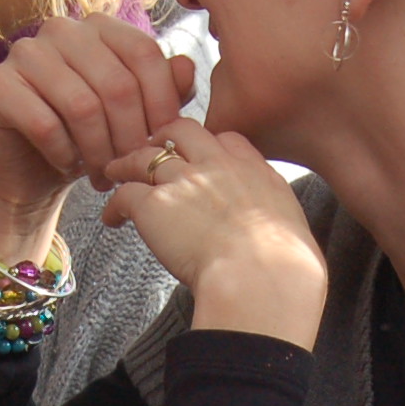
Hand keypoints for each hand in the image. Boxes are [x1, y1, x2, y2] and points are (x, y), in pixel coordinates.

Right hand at [0, 15, 197, 261]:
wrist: (32, 170)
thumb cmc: (89, 138)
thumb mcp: (137, 115)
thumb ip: (165, 90)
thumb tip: (188, 67)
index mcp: (98, 27)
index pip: (144, 54)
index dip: (161, 104)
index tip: (163, 144)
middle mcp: (60, 29)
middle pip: (116, 83)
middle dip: (130, 136)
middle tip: (130, 168)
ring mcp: (23, 52)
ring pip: (82, 106)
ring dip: (99, 151)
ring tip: (104, 175)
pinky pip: (44, 124)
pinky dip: (64, 154)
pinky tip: (70, 166)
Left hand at [100, 122, 327, 349]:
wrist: (262, 275)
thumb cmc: (285, 265)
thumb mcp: (292, 225)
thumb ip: (275, 215)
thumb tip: (275, 232)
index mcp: (252, 168)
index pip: (226, 138)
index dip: (208, 145)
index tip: (200, 159)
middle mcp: (216, 165)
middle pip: (182, 130)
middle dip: (164, 137)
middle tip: (151, 148)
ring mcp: (182, 180)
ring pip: (143, 156)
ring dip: (127, 164)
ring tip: (115, 174)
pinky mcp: (154, 204)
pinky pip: (124, 194)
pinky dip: (114, 205)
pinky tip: (112, 219)